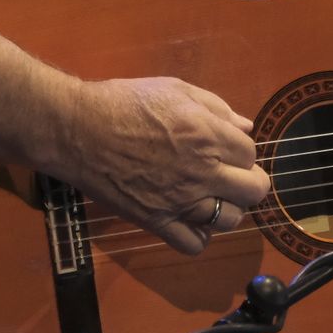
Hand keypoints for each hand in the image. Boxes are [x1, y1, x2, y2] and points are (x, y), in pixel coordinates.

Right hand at [65, 76, 269, 253]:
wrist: (78, 129)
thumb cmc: (126, 102)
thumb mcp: (176, 89)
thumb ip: (217, 108)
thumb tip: (245, 127)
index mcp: (208, 135)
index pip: (251, 154)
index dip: (243, 151)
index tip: (229, 149)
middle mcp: (201, 171)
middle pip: (253, 190)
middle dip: (251, 182)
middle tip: (236, 176)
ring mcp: (179, 200)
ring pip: (229, 220)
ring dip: (228, 209)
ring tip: (214, 197)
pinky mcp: (155, 221)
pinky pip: (193, 244)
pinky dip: (199, 235)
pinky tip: (192, 219)